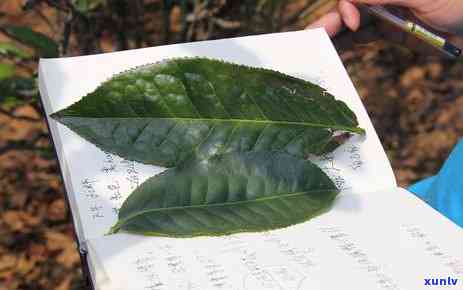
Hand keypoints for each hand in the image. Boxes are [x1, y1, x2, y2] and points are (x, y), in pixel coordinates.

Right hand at [308, 0, 462, 52]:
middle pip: (348, 10)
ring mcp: (386, 14)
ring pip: (353, 25)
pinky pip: (364, 37)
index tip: (350, 23)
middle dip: (329, 24)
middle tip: (309, 40)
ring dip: (335, 37)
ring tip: (315, 51)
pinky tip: (335, 53)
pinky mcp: (391, 32)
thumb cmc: (460, 4)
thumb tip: (351, 0)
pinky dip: (349, 45)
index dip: (346, 7)